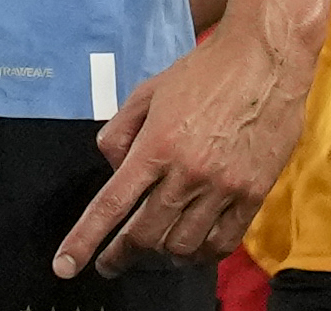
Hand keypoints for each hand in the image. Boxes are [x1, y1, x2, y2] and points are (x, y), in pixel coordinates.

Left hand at [53, 24, 313, 278]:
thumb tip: (114, 171)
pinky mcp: (254, 194)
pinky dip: (202, 253)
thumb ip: (120, 134)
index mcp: (154, 147)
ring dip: (162, 254)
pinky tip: (191, 248)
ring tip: (153, 250)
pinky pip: (223, 241)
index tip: (66, 266)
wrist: (263, 63)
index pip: (111, 205)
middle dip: (122, 254)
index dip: (86, 240)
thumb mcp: (145, 93)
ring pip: (184, 245)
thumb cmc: (201, 73)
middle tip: (110, 263)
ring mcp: (223, 188)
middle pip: (146, 234)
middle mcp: (187, 173)